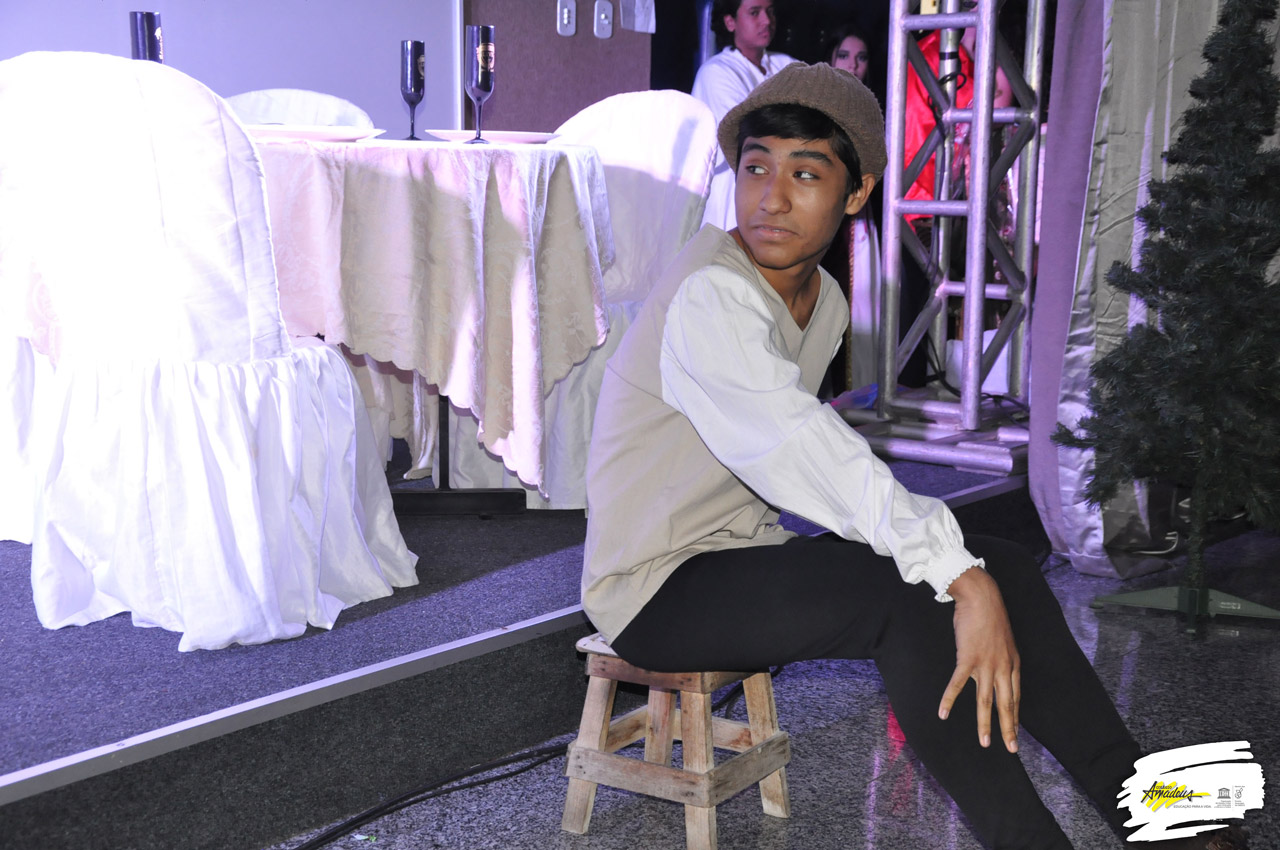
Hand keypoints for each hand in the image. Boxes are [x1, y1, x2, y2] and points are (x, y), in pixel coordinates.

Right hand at [937, 567, 1020, 752]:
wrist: (982, 598)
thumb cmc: (990, 616)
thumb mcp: (1003, 640)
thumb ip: (1000, 657)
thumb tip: (995, 668)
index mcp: (1012, 664)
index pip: (1015, 696)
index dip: (1015, 716)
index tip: (1015, 733)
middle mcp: (1002, 668)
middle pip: (1006, 704)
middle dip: (1008, 729)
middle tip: (1011, 748)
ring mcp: (985, 665)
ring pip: (986, 701)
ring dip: (985, 723)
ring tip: (984, 742)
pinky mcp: (967, 659)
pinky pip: (958, 684)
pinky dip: (949, 700)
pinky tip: (943, 713)